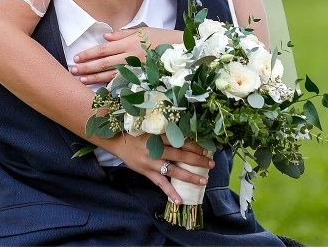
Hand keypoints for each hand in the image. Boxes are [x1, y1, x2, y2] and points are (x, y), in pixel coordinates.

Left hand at [70, 28, 183, 84]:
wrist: (183, 51)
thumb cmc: (162, 38)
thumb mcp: (143, 31)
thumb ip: (123, 34)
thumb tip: (105, 37)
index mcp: (130, 43)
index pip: (104, 49)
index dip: (89, 54)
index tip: (77, 57)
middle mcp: (132, 57)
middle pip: (104, 63)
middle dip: (87, 67)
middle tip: (73, 70)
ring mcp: (137, 70)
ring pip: (111, 75)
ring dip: (95, 78)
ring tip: (81, 80)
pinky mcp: (143, 79)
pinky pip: (124, 84)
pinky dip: (111, 87)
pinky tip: (100, 89)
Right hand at [101, 133, 215, 204]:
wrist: (116, 140)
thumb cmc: (134, 133)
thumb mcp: (149, 128)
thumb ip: (164, 133)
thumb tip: (184, 137)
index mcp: (158, 135)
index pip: (180, 141)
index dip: (194, 146)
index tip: (206, 150)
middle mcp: (156, 148)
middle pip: (181, 155)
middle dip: (198, 160)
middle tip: (211, 164)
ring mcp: (151, 161)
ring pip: (174, 170)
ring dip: (190, 176)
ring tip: (204, 181)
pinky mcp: (146, 171)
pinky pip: (160, 183)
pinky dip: (170, 191)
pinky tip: (179, 200)